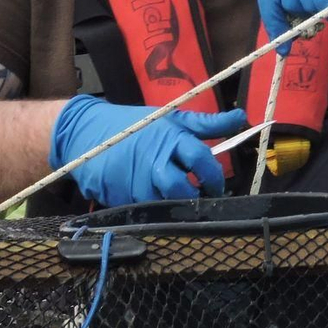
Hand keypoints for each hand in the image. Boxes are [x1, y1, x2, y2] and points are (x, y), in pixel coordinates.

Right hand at [49, 94, 245, 205]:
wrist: (85, 133)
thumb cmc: (135, 125)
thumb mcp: (170, 118)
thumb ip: (207, 123)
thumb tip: (242, 118)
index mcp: (169, 138)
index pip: (201, 160)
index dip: (214, 177)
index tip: (216, 185)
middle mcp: (153, 161)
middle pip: (182, 189)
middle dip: (194, 198)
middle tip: (199, 199)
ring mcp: (134, 181)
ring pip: (164, 205)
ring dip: (174, 206)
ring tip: (177, 201)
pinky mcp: (119, 196)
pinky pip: (143, 209)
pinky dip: (153, 208)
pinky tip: (154, 201)